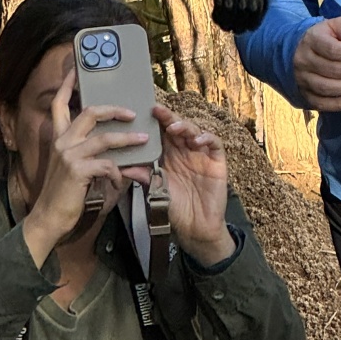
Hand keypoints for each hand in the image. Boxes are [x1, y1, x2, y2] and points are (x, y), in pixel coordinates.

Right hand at [22, 70, 146, 266]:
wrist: (48, 220)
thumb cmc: (65, 193)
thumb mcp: (75, 167)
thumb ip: (91, 152)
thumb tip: (119, 144)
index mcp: (60, 138)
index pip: (59, 105)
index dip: (66, 85)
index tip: (76, 69)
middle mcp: (62, 142)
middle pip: (89, 112)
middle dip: (114, 108)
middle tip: (132, 112)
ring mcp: (68, 155)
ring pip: (104, 137)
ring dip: (127, 138)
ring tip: (144, 139)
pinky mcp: (77, 171)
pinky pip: (106, 164)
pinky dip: (118, 171)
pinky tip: (121, 180)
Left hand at [143, 109, 232, 266]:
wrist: (195, 228)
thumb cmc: (175, 209)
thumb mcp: (156, 191)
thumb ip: (143, 177)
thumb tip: (124, 168)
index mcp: (170, 156)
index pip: (163, 135)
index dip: (156, 123)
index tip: (145, 114)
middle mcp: (186, 152)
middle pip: (179, 128)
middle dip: (169, 118)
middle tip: (157, 111)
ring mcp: (202, 155)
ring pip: (195, 131)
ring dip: (185, 127)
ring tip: (174, 128)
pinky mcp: (217, 161)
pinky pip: (214, 144)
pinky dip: (207, 138)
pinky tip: (197, 141)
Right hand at [292, 17, 340, 110]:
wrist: (300, 50)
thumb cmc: (323, 37)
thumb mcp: (334, 25)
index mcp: (312, 40)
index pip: (335, 50)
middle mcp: (304, 60)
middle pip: (335, 70)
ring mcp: (303, 80)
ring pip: (329, 89)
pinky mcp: (306, 95)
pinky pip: (324, 104)